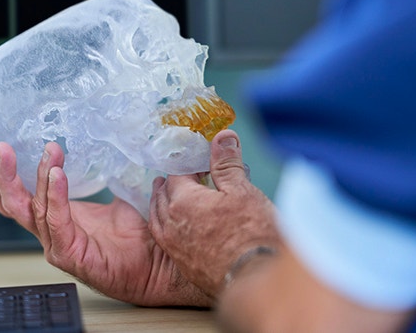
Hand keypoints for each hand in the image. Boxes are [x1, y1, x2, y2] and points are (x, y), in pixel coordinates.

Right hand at [0, 141, 212, 306]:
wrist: (161, 262)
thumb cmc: (139, 235)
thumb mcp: (116, 195)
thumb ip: (103, 172)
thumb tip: (106, 139)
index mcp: (58, 216)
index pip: (17, 198)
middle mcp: (53, 231)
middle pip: (13, 204)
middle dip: (3, 176)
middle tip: (1, 148)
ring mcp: (59, 245)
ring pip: (33, 209)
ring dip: (38, 176)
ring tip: (49, 150)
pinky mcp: (71, 256)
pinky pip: (56, 222)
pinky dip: (54, 197)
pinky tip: (57, 175)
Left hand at [149, 129, 280, 297]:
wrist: (255, 279)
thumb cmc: (251, 235)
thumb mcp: (242, 191)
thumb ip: (227, 163)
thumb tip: (222, 137)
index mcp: (183, 200)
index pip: (177, 173)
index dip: (188, 163)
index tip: (198, 159)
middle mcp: (172, 223)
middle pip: (164, 194)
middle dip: (173, 182)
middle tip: (184, 175)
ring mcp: (175, 246)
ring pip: (160, 217)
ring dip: (166, 204)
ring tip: (173, 196)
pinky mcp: (183, 264)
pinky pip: (166, 238)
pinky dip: (169, 225)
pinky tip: (180, 226)